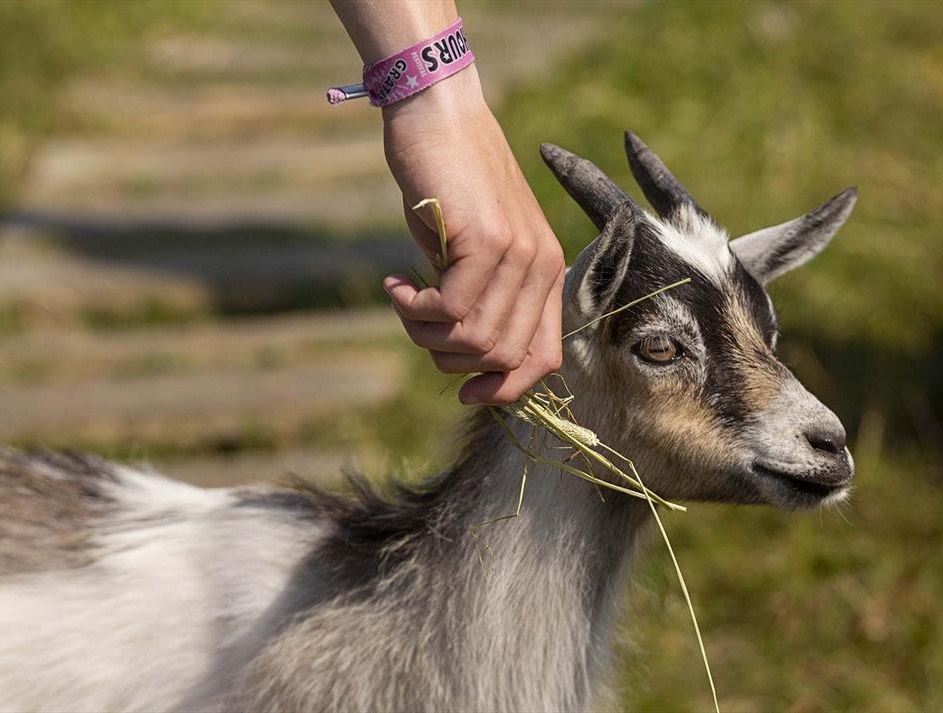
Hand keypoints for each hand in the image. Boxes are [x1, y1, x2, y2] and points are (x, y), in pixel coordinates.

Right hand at [379, 68, 564, 404]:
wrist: (439, 116)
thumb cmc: (448, 183)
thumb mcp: (472, 251)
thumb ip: (480, 299)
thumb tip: (464, 362)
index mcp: (546, 273)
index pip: (543, 359)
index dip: (504, 388)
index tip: (465, 392)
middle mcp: (541, 265)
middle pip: (502, 357)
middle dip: (451, 360)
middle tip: (418, 324)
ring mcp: (517, 253)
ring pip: (475, 338)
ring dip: (427, 334)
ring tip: (405, 300)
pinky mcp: (485, 239)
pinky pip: (450, 308)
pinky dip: (413, 308)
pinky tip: (396, 282)